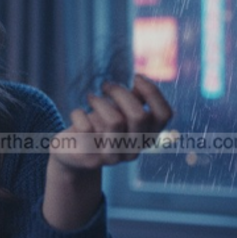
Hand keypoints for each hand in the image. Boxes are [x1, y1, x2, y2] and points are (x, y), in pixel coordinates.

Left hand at [50, 74, 172, 173]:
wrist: (73, 153)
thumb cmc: (100, 125)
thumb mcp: (120, 111)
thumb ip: (135, 98)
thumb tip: (140, 80)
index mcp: (147, 136)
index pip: (164, 114)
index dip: (153, 92)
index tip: (136, 77)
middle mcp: (134, 150)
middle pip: (139, 115)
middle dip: (120, 93)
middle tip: (105, 86)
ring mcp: (113, 158)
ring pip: (115, 122)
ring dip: (100, 102)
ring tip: (91, 97)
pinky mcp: (90, 160)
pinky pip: (86, 128)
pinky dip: (79, 113)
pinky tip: (77, 113)